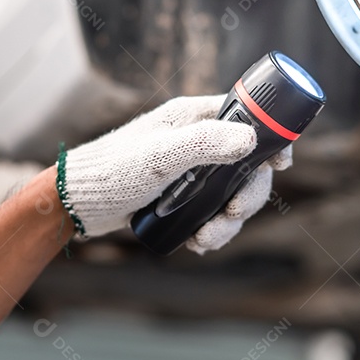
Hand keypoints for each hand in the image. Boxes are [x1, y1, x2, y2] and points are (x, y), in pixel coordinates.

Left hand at [61, 94, 292, 253]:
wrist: (76, 203)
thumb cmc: (111, 170)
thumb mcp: (160, 156)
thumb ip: (205, 144)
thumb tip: (251, 140)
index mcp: (192, 116)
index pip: (247, 117)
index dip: (271, 138)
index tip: (283, 162)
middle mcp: (195, 139)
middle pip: (247, 164)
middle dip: (247, 194)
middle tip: (234, 214)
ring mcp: (189, 169)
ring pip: (231, 193)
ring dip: (228, 220)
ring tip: (206, 239)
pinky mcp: (180, 195)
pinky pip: (212, 212)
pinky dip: (212, 229)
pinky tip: (196, 242)